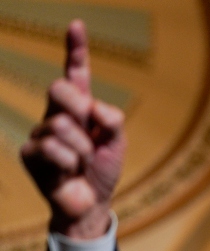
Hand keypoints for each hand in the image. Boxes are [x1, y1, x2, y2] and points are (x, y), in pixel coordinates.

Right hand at [21, 20, 125, 238]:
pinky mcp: (29, 153)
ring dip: (80, 149)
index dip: (76, 50)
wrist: (91, 203)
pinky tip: (67, 172)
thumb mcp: (117, 144)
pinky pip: (51, 148)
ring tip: (81, 163)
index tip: (77, 25)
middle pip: (60, 89)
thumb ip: (112, 120)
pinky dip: (68, 163)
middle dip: (79, 110)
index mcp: (82, 108)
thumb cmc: (102, 170)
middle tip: (89, 135)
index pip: (76, 74)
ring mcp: (41, 132)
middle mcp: (58, 114)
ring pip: (60, 125)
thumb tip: (93, 105)